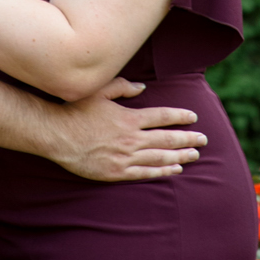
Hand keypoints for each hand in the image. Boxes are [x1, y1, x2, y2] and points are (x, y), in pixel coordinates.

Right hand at [46, 79, 206, 181]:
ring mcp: (126, 157)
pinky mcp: (117, 172)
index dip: (180, 117)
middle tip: (203, 139)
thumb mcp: (97, 91)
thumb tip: (142, 87)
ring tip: (195, 155)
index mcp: (129, 118)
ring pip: (161, 157)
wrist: (55, 135)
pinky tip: (175, 169)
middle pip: (168, 139)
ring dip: (181, 156)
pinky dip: (163, 171)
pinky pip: (146, 172)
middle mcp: (132, 139)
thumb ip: (121, 87)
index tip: (193, 117)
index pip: (163, 117)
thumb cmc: (74, 110)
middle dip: (188, 138)